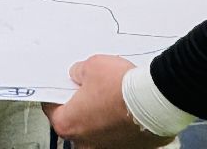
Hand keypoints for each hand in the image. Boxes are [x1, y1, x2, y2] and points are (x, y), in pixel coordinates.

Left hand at [44, 55, 171, 148]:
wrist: (154, 100)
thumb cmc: (122, 87)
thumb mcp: (92, 65)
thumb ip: (79, 72)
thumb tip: (79, 74)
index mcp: (67, 124)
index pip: (52, 107)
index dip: (59, 91)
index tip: (65, 85)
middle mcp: (83, 143)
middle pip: (75, 120)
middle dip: (82, 104)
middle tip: (92, 87)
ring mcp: (105, 148)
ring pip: (97, 128)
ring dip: (101, 115)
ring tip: (113, 95)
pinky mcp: (126, 148)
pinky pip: (117, 133)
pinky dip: (119, 122)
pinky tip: (126, 106)